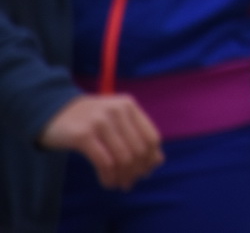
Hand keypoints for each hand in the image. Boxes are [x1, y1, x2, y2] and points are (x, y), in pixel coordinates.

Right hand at [38, 94, 162, 190]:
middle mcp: (117, 111)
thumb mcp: (115, 121)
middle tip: (129, 183)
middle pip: (138, 150)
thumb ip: (136, 136)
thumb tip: (158, 161)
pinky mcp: (83, 135)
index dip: (151, 159)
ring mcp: (100, 121)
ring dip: (122, 176)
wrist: (50, 111)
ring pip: (123, 157)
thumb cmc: (88, 119)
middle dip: (136, 171)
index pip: (151, 137)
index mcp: (129, 106)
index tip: (146, 173)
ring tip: (118, 185)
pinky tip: (107, 182)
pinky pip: (104, 162)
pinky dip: (108, 177)